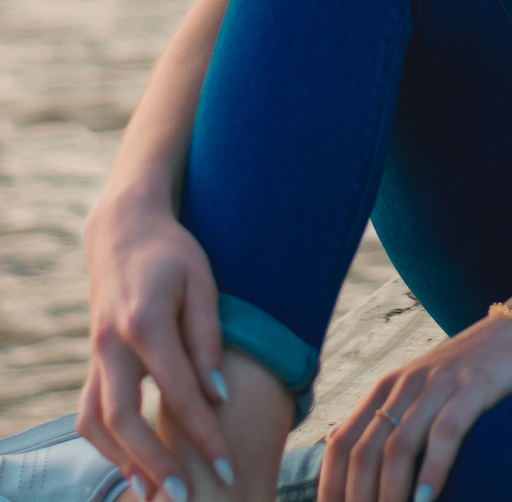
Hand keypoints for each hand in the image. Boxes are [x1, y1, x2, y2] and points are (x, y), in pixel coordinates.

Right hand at [78, 193, 233, 495]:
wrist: (124, 231)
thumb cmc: (173, 254)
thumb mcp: (202, 282)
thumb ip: (207, 338)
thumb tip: (217, 396)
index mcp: (144, 321)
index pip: (178, 391)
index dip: (203, 433)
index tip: (227, 465)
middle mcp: (112, 344)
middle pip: (122, 418)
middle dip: (153, 463)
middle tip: (184, 498)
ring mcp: (95, 354)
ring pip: (95, 422)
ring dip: (123, 461)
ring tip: (155, 494)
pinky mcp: (92, 361)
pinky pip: (90, 412)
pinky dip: (108, 444)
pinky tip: (134, 464)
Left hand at [318, 312, 511, 501]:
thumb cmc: (471, 371)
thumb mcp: (422, 391)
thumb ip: (390, 420)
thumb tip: (348, 462)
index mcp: (386, 387)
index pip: (340, 443)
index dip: (330, 487)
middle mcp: (406, 383)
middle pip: (364, 451)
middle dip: (358, 500)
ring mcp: (440, 383)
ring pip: (399, 447)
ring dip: (390, 495)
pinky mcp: (475, 386)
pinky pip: (445, 433)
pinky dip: (432, 471)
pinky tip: (425, 501)